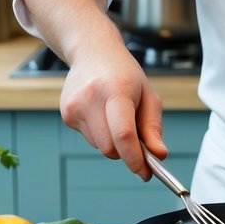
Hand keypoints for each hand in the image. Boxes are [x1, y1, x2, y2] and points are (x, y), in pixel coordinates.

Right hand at [59, 38, 165, 178]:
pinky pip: (89, 139)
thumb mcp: (148, 95)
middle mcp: (91, 99)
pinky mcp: (66, 114)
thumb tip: (158, 155)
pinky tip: (101, 113)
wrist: (93, 51)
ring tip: (117, 117)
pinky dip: (100, 134)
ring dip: (113, 142)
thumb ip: (153, 128)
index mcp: (116, 90)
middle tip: (137, 141)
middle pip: (110, 148)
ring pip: (99, 147)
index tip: (146, 172)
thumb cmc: (124, 73)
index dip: (135, 159)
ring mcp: (74, 107)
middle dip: (126, 152)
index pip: (123, 135)